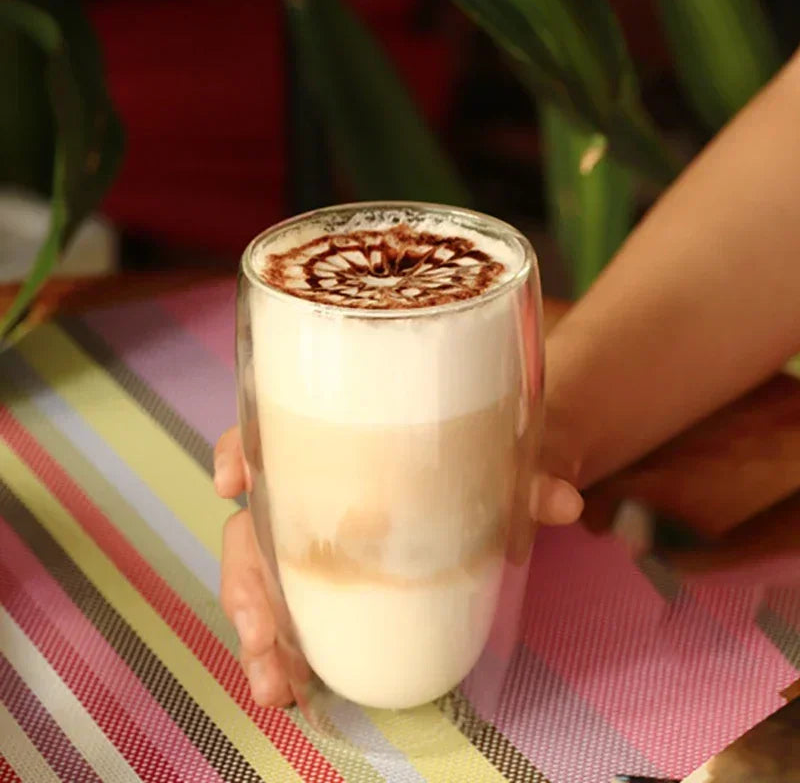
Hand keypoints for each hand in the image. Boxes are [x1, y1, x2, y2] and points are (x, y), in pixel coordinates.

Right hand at [215, 425, 582, 707]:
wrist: (493, 468)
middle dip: (245, 579)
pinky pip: (294, 609)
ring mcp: (320, 535)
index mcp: (342, 441)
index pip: (271, 429)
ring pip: (262, 576)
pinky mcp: (337, 577)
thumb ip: (526, 476)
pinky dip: (285, 649)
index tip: (233, 481)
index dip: (241, 450)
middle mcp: (315, 486)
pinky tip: (293, 685)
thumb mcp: (502, 457)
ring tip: (275, 683)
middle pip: (254, 522)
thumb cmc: (479, 451)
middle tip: (262, 633)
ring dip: (258, 632)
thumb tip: (562, 500)